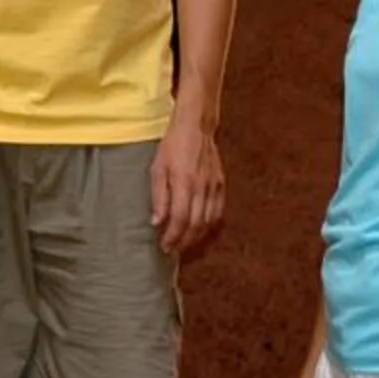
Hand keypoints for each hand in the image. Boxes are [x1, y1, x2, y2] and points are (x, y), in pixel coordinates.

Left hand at [149, 118, 225, 255]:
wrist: (196, 127)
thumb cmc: (172, 146)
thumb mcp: (157, 169)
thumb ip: (158, 197)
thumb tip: (157, 222)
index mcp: (184, 183)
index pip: (181, 219)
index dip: (173, 236)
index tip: (164, 246)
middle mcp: (202, 187)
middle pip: (196, 224)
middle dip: (184, 241)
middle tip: (172, 250)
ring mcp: (214, 186)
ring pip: (209, 221)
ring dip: (196, 237)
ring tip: (183, 244)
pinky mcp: (221, 184)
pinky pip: (217, 211)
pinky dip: (208, 225)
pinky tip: (199, 230)